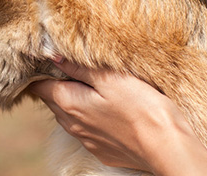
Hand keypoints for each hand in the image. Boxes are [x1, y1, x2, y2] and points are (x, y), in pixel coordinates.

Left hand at [30, 60, 206, 175]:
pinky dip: (87, 116)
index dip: (39, 72)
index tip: (43, 59)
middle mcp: (72, 125)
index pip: (39, 86)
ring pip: (68, 116)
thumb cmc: (141, 108)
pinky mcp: (102, 150)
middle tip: (62, 67)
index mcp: (69, 103)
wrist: (167, 147)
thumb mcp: (110, 78)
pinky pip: (85, 130)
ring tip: (83, 84)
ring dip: (70, 100)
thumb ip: (78, 67)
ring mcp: (87, 140)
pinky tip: (103, 108)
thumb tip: (53, 57)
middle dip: (53, 84)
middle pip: (51, 101)